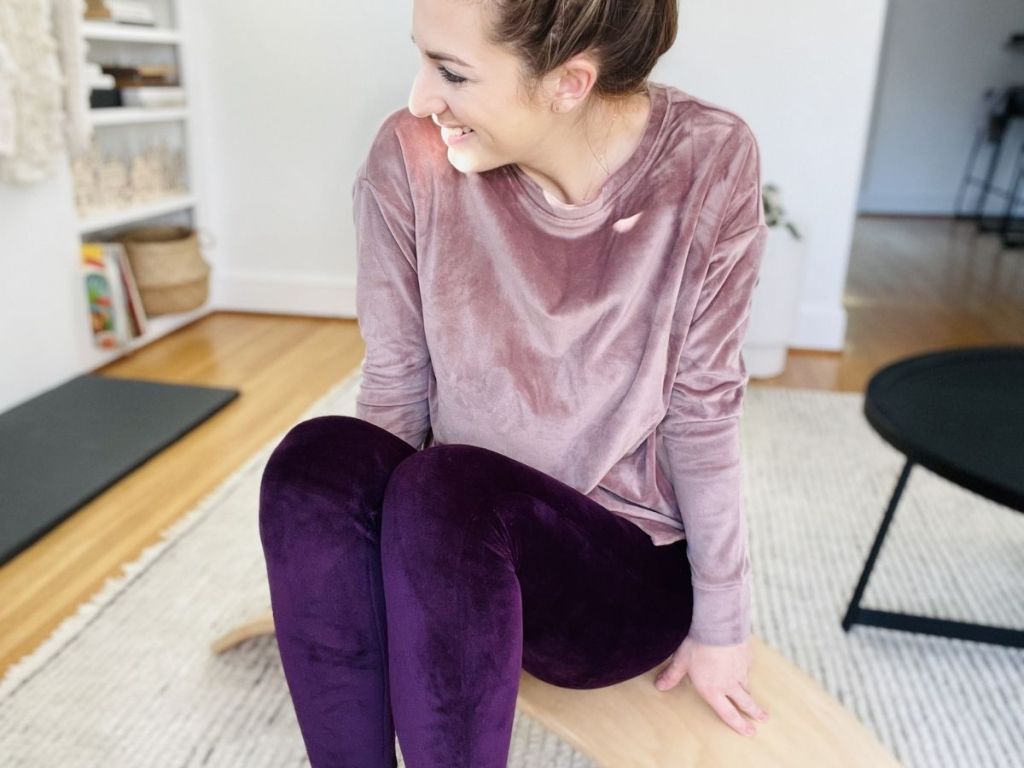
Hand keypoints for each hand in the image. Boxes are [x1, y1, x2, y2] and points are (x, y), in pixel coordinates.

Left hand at [653, 634, 768, 736]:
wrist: (718, 627)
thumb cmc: (697, 645)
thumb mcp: (680, 661)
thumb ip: (672, 675)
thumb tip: (660, 686)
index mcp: (713, 690)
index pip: (727, 713)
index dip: (738, 724)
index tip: (749, 732)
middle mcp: (730, 684)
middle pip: (745, 702)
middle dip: (754, 712)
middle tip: (763, 719)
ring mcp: (740, 670)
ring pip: (747, 686)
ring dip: (750, 693)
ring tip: (753, 697)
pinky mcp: (746, 657)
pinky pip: (747, 667)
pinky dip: (745, 670)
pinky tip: (743, 667)